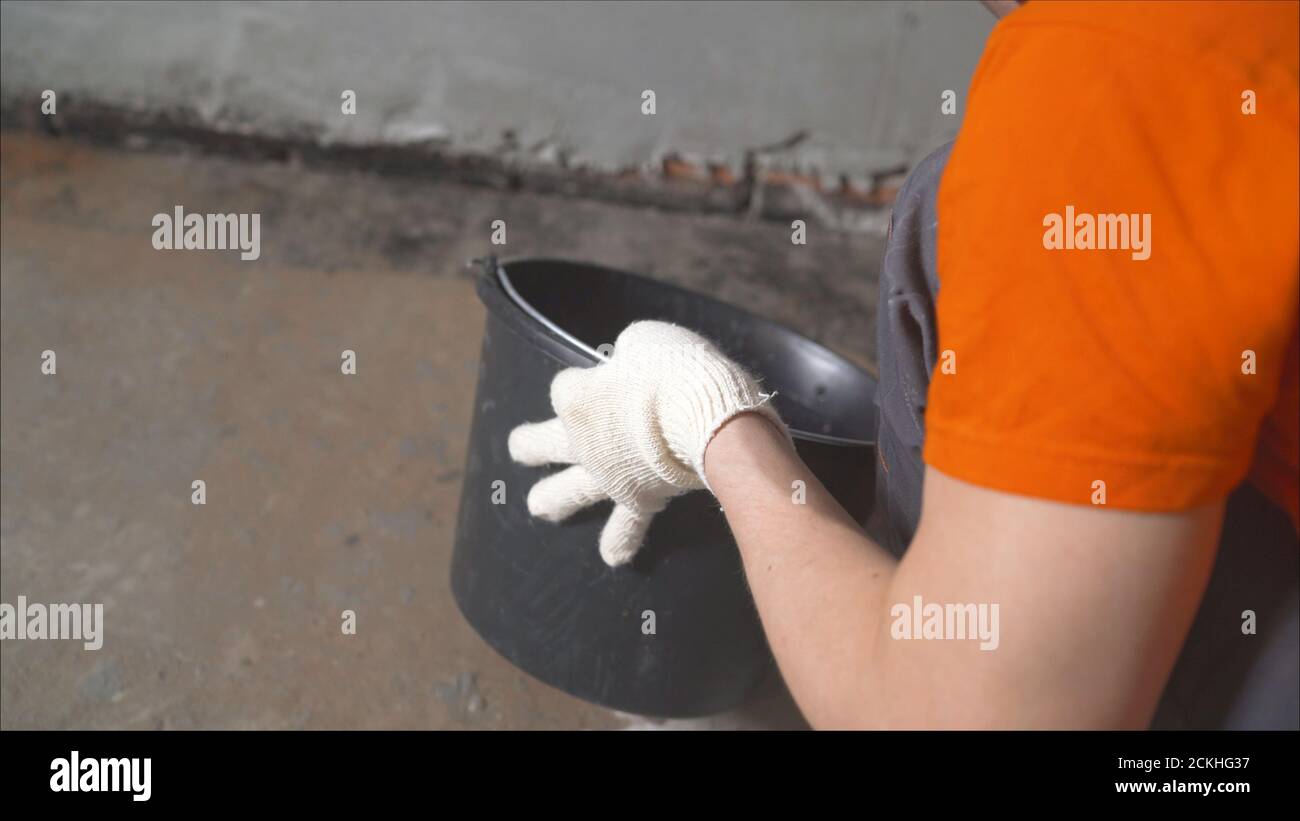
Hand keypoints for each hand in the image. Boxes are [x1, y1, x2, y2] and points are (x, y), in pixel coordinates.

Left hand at [508, 320, 789, 565]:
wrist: (703, 418)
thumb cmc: (675, 370)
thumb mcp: (646, 341)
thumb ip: (630, 355)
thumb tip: (632, 361)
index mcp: (578, 396)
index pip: (567, 387)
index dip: (584, 382)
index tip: (608, 375)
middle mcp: (581, 439)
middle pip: (544, 443)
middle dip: (531, 446)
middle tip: (519, 449)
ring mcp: (605, 475)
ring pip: (570, 491)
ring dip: (553, 499)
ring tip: (538, 507)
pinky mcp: (636, 500)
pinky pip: (627, 526)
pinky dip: (621, 541)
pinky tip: (613, 558)